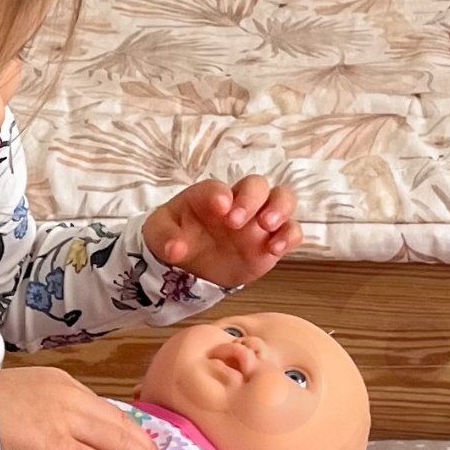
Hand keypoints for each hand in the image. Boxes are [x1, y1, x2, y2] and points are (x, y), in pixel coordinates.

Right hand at [0, 366, 165, 449]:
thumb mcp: (16, 401)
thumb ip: (42, 414)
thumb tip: (55, 439)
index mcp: (60, 383)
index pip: (106, 410)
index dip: (129, 433)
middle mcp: (71, 397)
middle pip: (122, 425)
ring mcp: (66, 422)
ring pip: (121, 444)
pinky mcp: (59, 448)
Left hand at [143, 175, 300, 287]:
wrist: (192, 265)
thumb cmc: (177, 237)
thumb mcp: (159, 235)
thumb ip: (165, 238)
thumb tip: (175, 249)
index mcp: (209, 196)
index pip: (217, 188)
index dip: (220, 194)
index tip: (219, 207)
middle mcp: (239, 203)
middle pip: (257, 185)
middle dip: (251, 198)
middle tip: (236, 221)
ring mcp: (258, 221)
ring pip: (283, 199)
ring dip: (280, 208)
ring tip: (267, 226)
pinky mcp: (270, 243)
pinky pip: (291, 232)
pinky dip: (289, 236)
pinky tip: (275, 249)